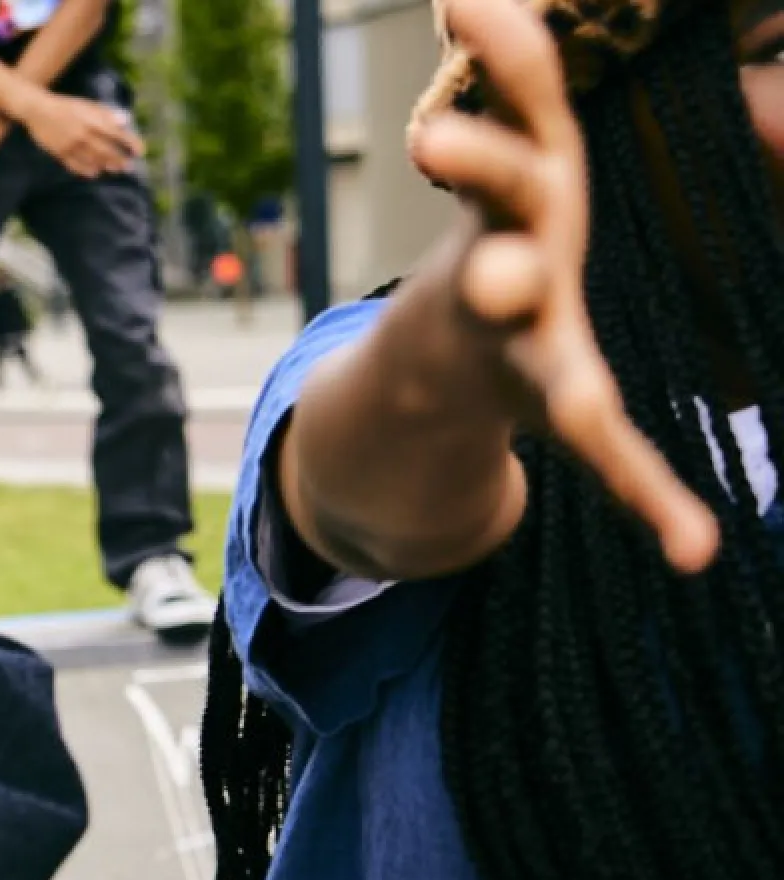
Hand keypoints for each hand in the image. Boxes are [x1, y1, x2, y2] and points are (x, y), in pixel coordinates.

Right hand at [16, 92, 141, 178]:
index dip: (131, 143)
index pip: (118, 134)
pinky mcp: (60, 153)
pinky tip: (94, 173)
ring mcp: (72, 145)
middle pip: (107, 151)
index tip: (140, 151)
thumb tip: (126, 120)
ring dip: (106, 165)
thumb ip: (106, 113)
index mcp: (93, 121)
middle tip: (129, 167)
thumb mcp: (87, 104)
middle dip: (120, 159)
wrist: (37, 109)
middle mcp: (84, 135)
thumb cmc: (65, 105)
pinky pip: (75, 165)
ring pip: (93, 160)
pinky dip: (86, 170)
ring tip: (115, 169)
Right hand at [399, 0, 715, 570]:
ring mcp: (533, 354)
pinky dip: (652, 500)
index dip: (480, 133)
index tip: (457, 76)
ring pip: (552, 373)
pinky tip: (699, 548)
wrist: (446, 357)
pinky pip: (614, 459)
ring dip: (567, 389)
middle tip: (492, 280)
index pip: (500, 162)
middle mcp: (509, 283)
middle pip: (502, 272)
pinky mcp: (566, 410)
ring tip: (582, 413)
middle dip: (497, 268)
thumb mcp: (506, 145)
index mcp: (510, 210)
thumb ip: (511, 66)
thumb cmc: (506, 230)